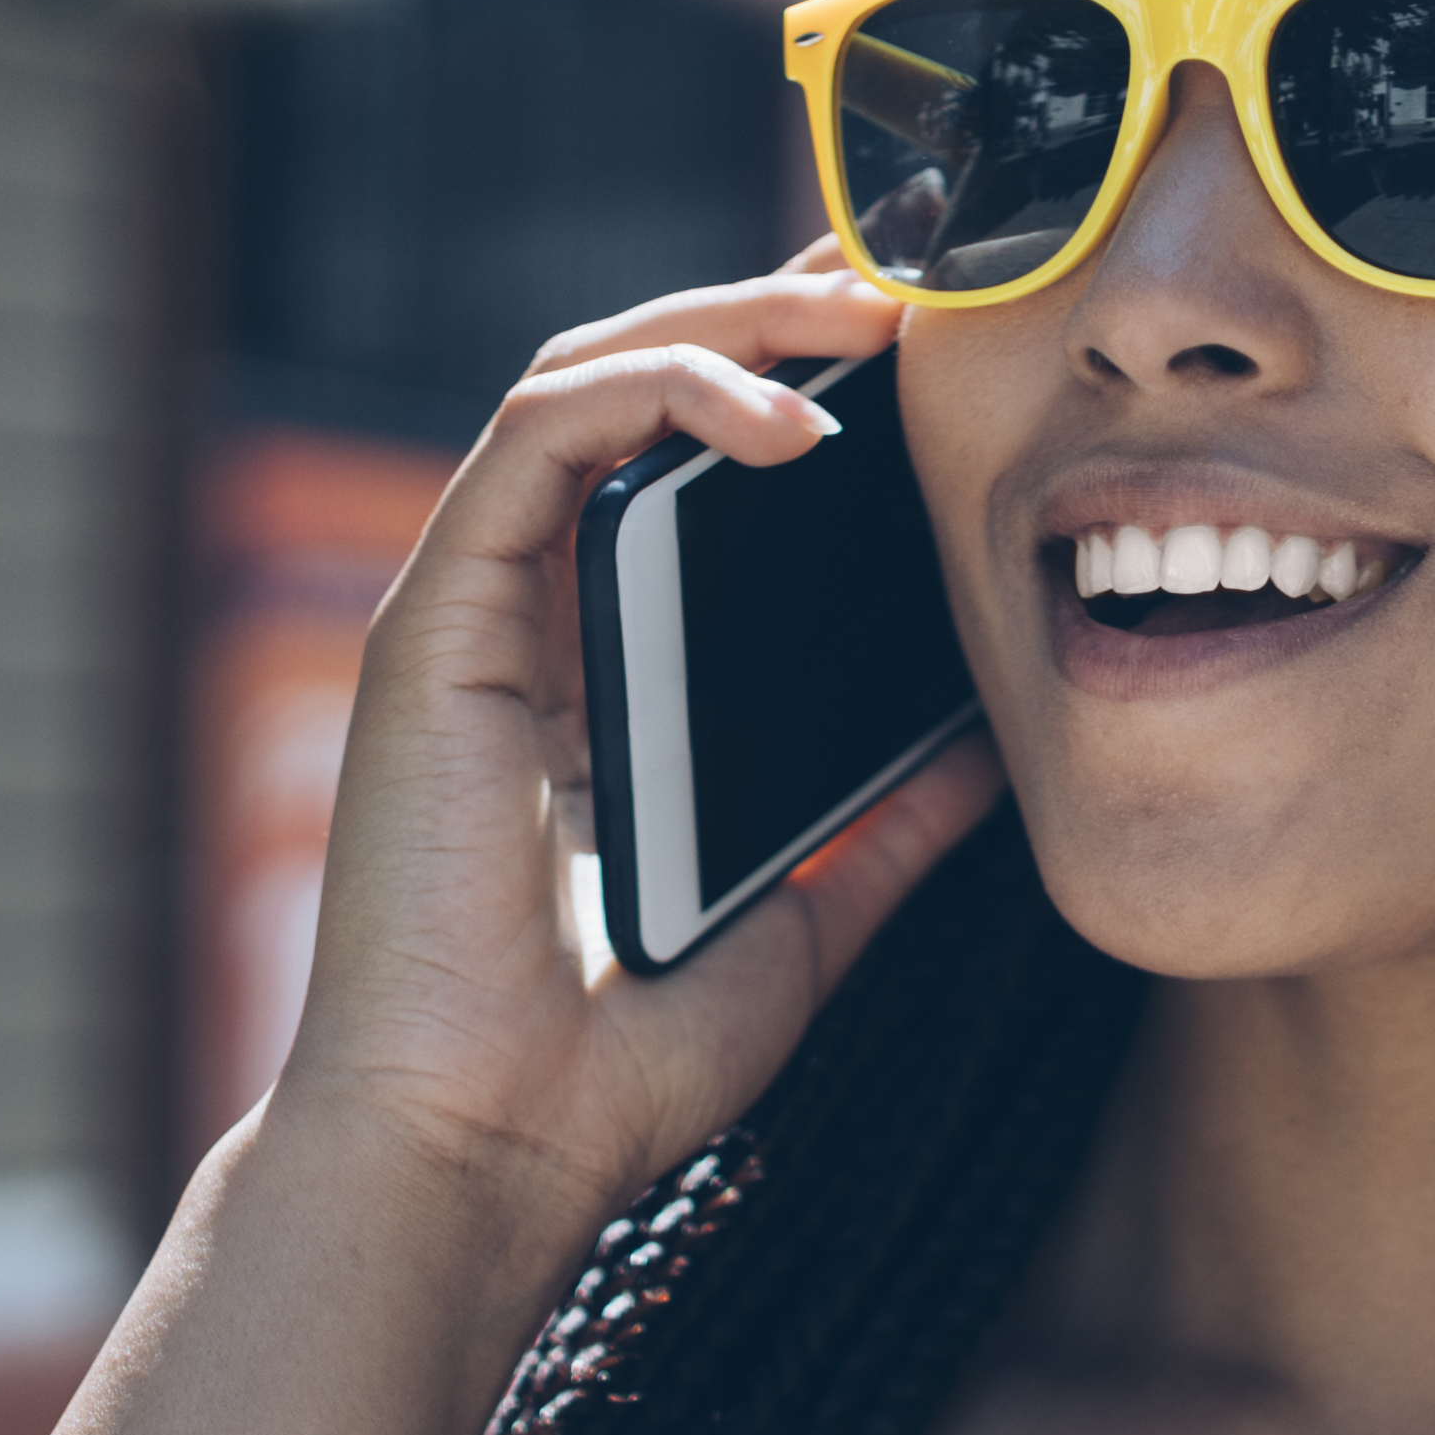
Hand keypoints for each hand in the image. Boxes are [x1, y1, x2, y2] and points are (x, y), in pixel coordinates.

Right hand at [265, 247, 1007, 1235]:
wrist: (493, 1151)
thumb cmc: (617, 1071)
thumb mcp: (807, 922)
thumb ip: (889, 830)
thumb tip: (999, 746)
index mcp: (600, 685)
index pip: (689, 481)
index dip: (799, 392)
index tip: (931, 369)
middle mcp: (526, 625)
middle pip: (640, 398)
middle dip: (774, 314)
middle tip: (909, 283)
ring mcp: (471, 612)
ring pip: (583, 378)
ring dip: (728, 318)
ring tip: (864, 313)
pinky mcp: (434, 618)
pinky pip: (534, 433)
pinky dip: (658, 390)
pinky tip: (782, 416)